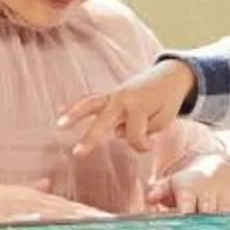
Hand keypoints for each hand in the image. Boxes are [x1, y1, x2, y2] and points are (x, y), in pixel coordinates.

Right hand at [0, 174, 107, 228]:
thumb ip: (28, 192)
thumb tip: (45, 186)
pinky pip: (27, 219)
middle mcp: (29, 199)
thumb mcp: (5, 195)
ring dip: (79, 220)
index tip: (115, 223)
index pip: (69, 208)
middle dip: (95, 219)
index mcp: (32, 197)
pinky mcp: (2, 214)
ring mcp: (17, 206)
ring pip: (55, 213)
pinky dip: (44, 222)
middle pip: (69, 210)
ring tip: (102, 228)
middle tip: (121, 228)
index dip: (93, 215)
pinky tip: (59, 226)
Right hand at [56, 59, 195, 155]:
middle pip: (104, 120)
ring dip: (74, 114)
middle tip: (77, 153)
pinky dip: (75, 104)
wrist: (170, 76)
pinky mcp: (110, 94)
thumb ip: (143, 129)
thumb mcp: (164, 118)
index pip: (134, 135)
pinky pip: (90, 99)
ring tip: (60, 124)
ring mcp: (114, 95)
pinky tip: (60, 111)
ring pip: (90, 104)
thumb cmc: (167, 100)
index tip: (152, 144)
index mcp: (139, 106)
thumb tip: (116, 133)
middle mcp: (123, 99)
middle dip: (91, 137)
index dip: (143, 145)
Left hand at [149, 152, 229, 213]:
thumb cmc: (189, 182)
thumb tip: (149, 198)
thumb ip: (158, 191)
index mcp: (189, 188)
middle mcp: (209, 190)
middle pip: (206, 214)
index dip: (183, 220)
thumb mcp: (171, 183)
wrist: (218, 165)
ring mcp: (226, 194)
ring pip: (225, 216)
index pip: (186, 207)